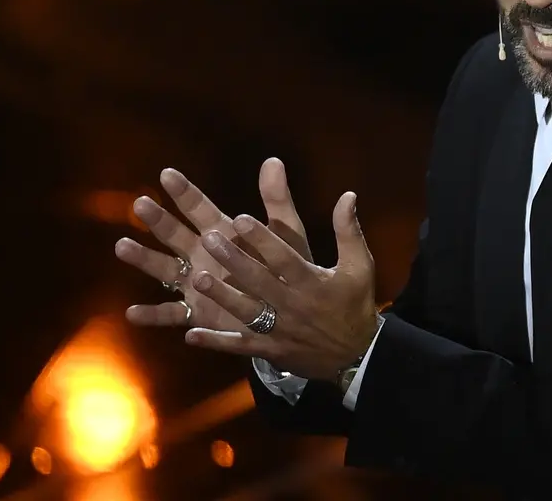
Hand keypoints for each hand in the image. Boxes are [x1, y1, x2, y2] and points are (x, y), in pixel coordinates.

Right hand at [115, 159, 312, 330]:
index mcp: (222, 233)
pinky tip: (132, 313)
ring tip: (122, 246)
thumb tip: (274, 160)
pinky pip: (171, 314)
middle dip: (159, 220)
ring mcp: (195, 284)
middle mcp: (202, 255)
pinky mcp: (197, 313)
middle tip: (141, 203)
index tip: (167, 174)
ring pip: (165, 269)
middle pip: (175, 234)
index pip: (199, 208)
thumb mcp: (284, 232)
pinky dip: (153, 315)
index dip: (185, 192)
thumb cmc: (284, 266)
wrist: (289, 308)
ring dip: (145, 258)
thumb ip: (277, 200)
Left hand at [185, 190, 379, 381]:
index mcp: (312, 282)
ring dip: (222, 296)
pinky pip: (241, 347)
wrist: (357, 356)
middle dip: (234, 260)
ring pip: (246, 312)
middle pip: (259, 281)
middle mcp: (292, 305)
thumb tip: (347, 195)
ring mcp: (279, 331)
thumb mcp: (360, 265)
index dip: (262, 239)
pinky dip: (217, 342)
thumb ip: (348, 231)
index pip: (284, 258)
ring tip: (198, 278)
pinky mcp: (271, 351)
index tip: (240, 218)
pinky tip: (190, 334)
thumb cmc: (354, 304)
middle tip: (209, 238)